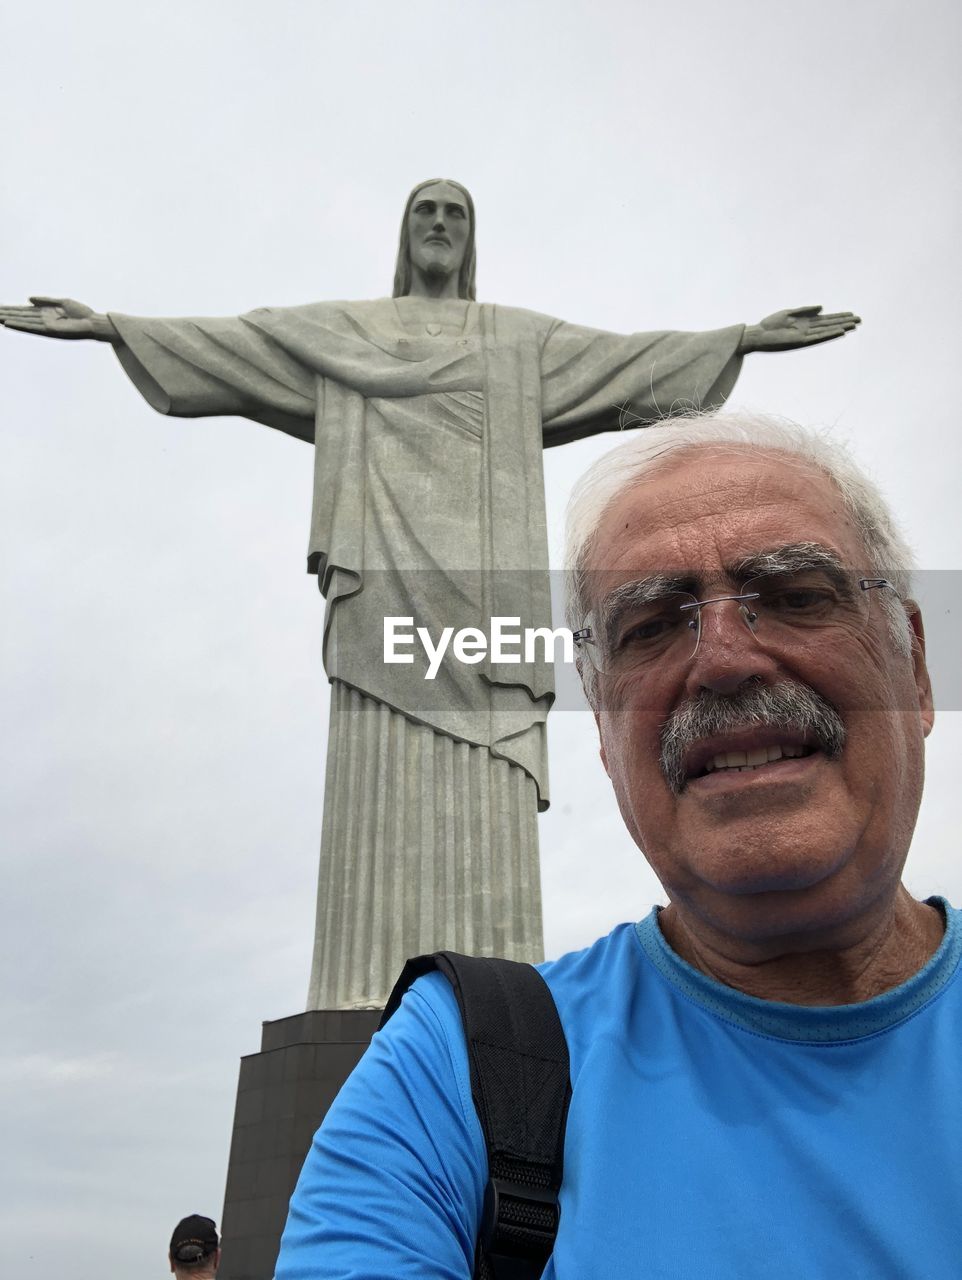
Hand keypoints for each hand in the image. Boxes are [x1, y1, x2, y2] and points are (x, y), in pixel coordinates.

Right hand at [0, 296, 114, 340]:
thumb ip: (45, 301)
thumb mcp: (62, 302)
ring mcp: (45, 326)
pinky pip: (31, 328)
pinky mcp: (50, 331)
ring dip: (8, 320)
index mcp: (46, 313)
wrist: (94, 322)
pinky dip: (19, 326)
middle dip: (6, 314)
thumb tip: (28, 300)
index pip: (24, 311)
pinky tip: (7, 323)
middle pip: (20, 316)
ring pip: (22, 322)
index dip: (11, 309)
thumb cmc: (82, 313)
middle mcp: (43, 320)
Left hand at [740, 306, 860, 353]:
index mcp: (804, 322)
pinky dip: (828, 335)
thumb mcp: (788, 313)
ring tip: (853, 326)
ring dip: (840, 328)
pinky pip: (818, 337)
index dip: (838, 316)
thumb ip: (805, 310)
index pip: (826, 319)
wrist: (758, 334)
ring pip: (826, 331)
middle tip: (859, 320)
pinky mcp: (800, 341)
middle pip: (829, 324)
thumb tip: (822, 307)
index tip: (851, 314)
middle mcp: (807, 329)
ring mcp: (805, 336)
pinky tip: (838, 332)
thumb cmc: (770, 324)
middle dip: (844, 322)